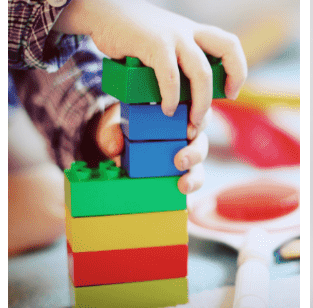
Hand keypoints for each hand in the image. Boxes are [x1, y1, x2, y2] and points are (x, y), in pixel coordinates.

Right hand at [56, 0, 247, 126]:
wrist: (106, 12)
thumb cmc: (132, 36)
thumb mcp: (163, 43)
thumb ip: (176, 62)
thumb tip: (184, 95)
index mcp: (194, 33)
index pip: (229, 45)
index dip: (237, 69)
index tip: (231, 92)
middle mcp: (188, 31)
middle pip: (227, 49)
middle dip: (231, 80)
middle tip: (218, 106)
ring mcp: (173, 36)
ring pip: (201, 72)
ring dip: (201, 102)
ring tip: (191, 122)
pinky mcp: (154, 43)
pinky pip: (171, 76)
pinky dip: (171, 97)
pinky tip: (166, 109)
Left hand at [93, 103, 209, 194]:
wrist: (114, 145)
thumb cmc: (121, 128)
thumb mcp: (113, 125)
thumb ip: (111, 132)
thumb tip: (115, 147)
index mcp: (176, 115)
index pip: (197, 114)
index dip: (200, 121)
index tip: (189, 131)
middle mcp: (185, 136)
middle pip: (201, 142)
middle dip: (195, 152)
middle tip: (180, 161)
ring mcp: (184, 156)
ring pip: (198, 166)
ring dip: (195, 176)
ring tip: (183, 185)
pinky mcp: (179, 174)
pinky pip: (189, 182)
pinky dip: (189, 189)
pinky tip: (185, 199)